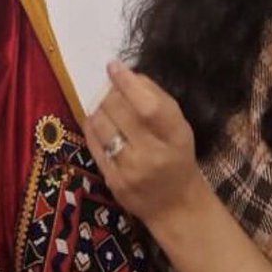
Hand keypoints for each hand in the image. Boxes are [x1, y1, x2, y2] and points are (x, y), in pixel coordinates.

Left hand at [84, 60, 201, 231]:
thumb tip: (127, 73)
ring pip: (101, 125)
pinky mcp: (113, 182)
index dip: (127, 83)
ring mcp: (130, 170)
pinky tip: (98, 123)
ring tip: (106, 107)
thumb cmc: (177, 156)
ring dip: (99, 108)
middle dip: (110, 93)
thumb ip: (156, 98)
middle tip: (112, 90)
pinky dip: (92, 127)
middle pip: (119, 111)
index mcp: (176, 136)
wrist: (175, 205)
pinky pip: (93, 144)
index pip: (148, 106)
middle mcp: (153, 154)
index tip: (113, 66)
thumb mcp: (178, 126)